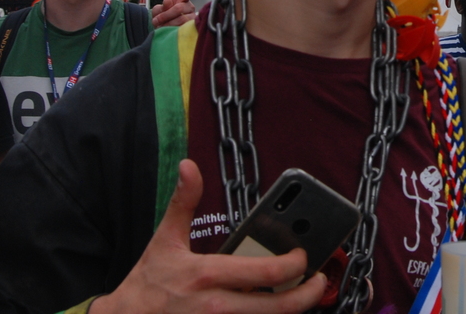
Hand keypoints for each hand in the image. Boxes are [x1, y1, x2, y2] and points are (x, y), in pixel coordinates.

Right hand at [91, 160, 326, 313]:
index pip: (266, 273)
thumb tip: (189, 166)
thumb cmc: (146, 285)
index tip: (304, 257)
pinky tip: (275, 311)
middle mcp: (216, 308)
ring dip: (290, 311)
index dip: (295, 265)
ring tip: (301, 296)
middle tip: (319, 282)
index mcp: (207, 275)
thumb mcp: (164, 240)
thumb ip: (183, 203)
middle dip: (308, 294)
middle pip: (279, 307)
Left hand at [151, 0, 214, 28]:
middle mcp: (190, 7)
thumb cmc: (161, 18)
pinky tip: (171, 31)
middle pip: (179, 8)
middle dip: (165, 15)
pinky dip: (173, 30)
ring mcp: (193, 18)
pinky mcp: (193, 29)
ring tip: (163, 27)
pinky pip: (184, 28)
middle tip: (156, 21)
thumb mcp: (158, 11)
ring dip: (168, 24)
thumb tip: (167, 1)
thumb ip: (161, 6)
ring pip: (181, 19)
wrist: (162, 32)